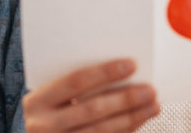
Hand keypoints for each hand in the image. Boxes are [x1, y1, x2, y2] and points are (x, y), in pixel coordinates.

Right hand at [22, 58, 160, 131]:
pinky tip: (139, 120)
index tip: (131, 64)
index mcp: (37, 101)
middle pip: (92, 109)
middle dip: (125, 99)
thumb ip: (73, 85)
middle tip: (150, 89)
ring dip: (132, 117)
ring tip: (153, 105)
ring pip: (101, 130)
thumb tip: (122, 70)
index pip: (76, 81)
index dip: (105, 72)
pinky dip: (125, 130)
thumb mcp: (49, 96)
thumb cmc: (46, 111)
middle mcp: (44, 125)